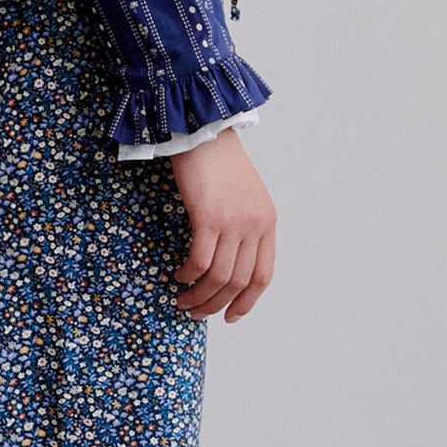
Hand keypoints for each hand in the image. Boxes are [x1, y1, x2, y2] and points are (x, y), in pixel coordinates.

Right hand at [169, 130, 276, 322]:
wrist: (204, 130)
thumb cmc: (218, 161)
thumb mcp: (243, 196)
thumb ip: (243, 226)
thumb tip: (226, 261)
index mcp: (267, 222)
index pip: (262, 276)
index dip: (246, 302)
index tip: (230, 316)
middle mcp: (255, 225)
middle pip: (238, 281)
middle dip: (215, 304)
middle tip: (195, 312)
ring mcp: (233, 222)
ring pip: (218, 276)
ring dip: (199, 295)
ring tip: (183, 299)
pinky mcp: (208, 217)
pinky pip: (199, 260)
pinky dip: (188, 274)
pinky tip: (178, 275)